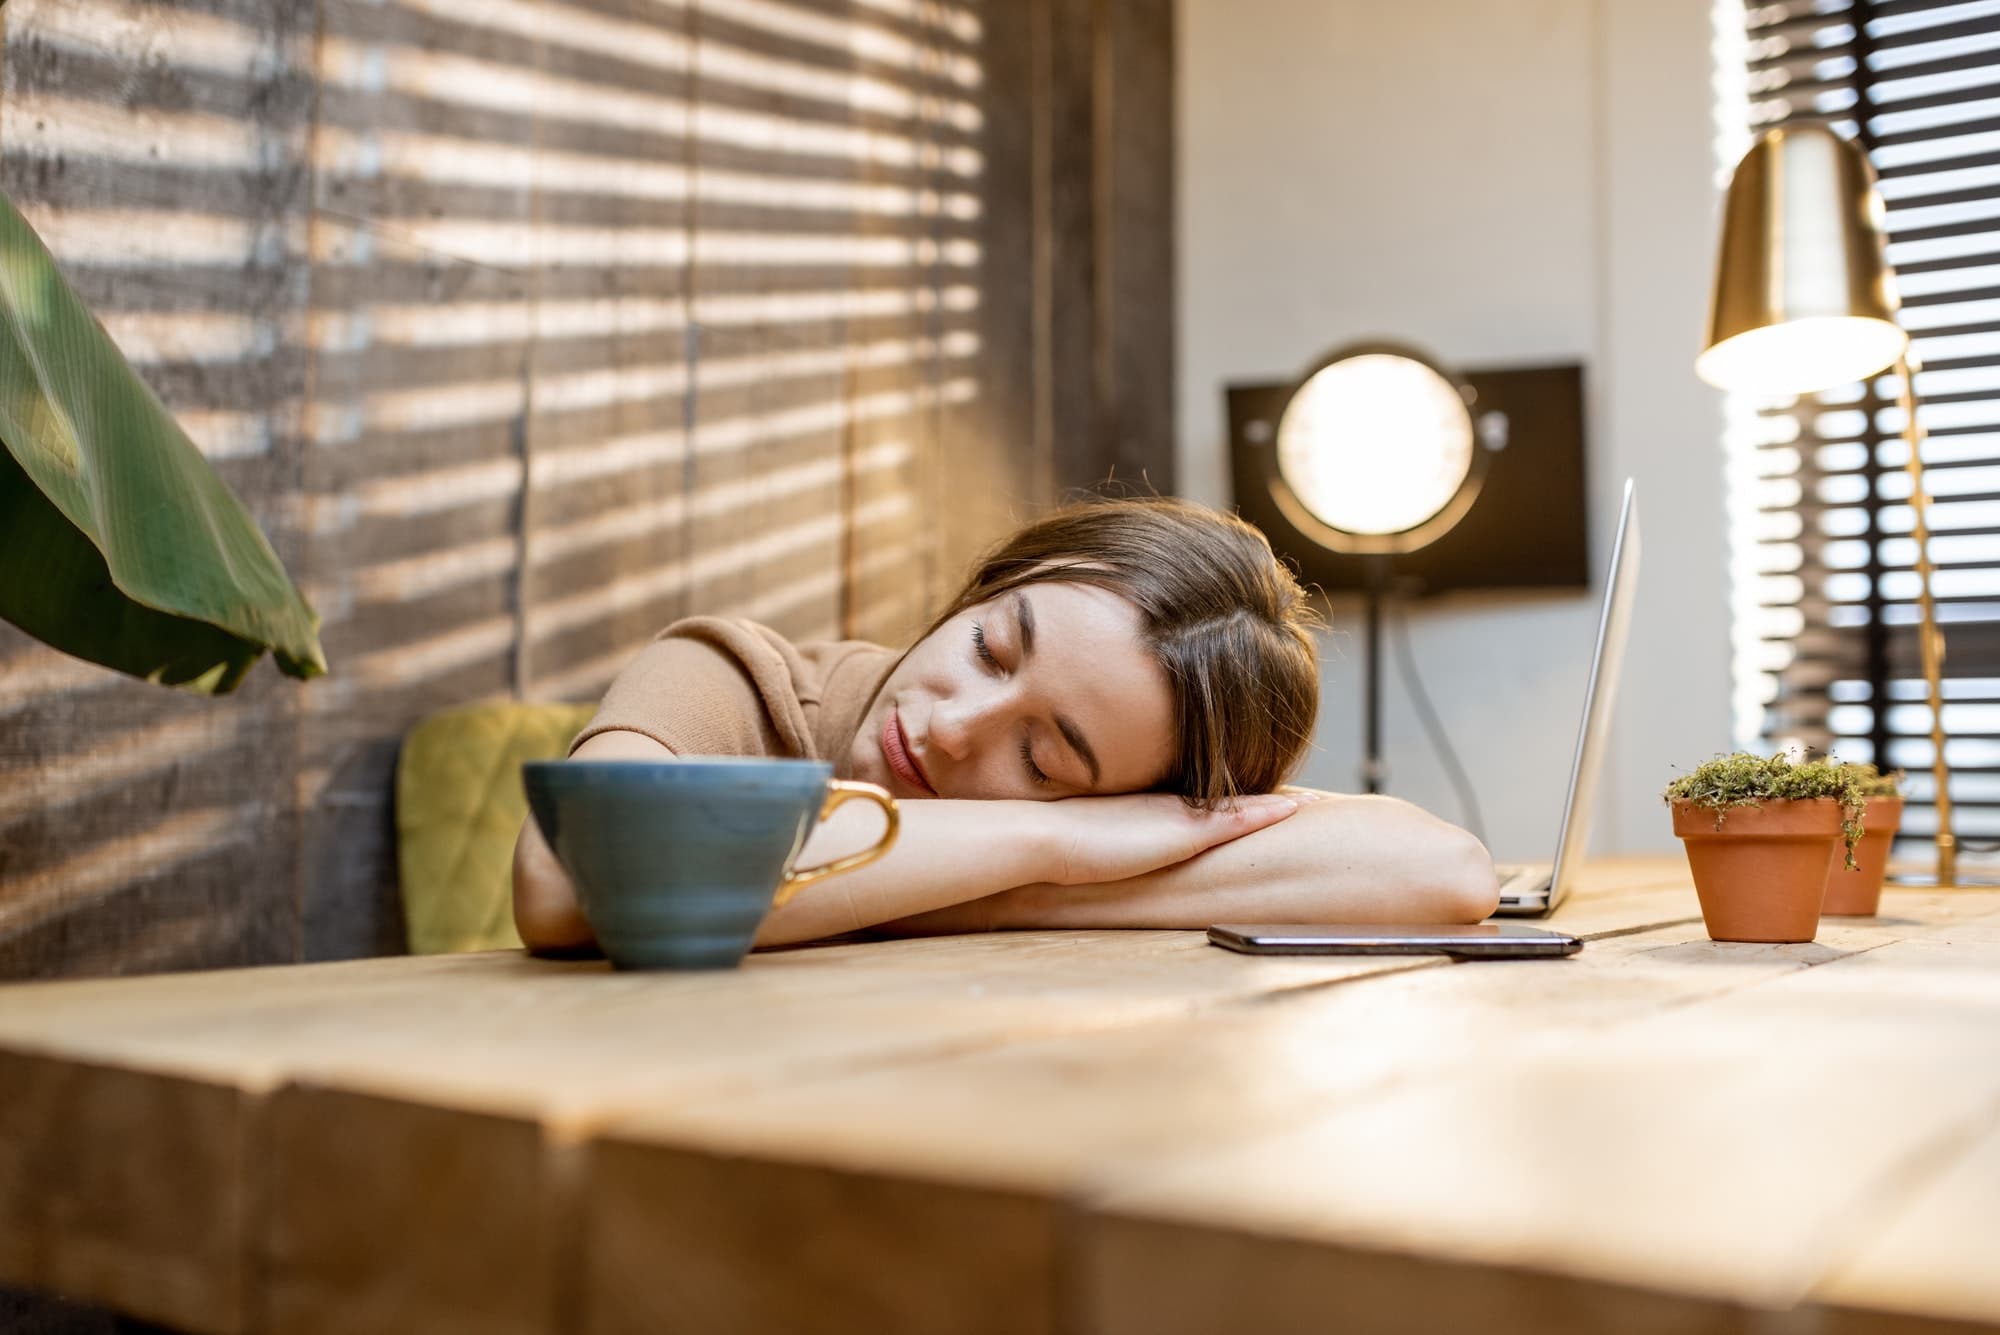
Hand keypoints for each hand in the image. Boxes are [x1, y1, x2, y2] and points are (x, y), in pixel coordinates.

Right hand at [1048, 792, 1298, 886]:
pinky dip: (1266, 813)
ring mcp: (1180, 818)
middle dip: (1275, 802)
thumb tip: (1112, 858)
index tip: (1276, 803)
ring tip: (1320, 804)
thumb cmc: (1061, 848)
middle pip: (1236, 799)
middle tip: (1315, 802)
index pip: (1211, 804)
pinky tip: (1294, 811)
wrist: (1045, 839)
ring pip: (1243, 806)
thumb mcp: (1096, 845)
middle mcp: (1174, 808)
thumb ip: (1114, 846)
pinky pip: (1235, 820)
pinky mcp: (1181, 833)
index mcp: (1157, 811)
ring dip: (1281, 806)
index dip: (1245, 803)